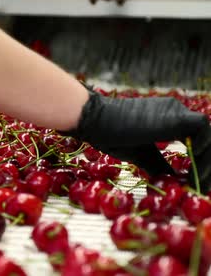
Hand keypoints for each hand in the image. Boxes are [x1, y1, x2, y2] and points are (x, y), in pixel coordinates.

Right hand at [63, 88, 210, 192]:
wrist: (95, 120)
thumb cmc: (111, 135)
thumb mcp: (141, 155)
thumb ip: (160, 166)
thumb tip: (176, 183)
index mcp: (168, 119)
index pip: (195, 138)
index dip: (200, 161)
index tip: (195, 182)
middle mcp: (176, 111)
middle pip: (205, 137)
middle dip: (206, 162)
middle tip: (204, 185)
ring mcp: (176, 111)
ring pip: (206, 133)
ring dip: (206, 159)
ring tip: (198, 180)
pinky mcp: (176, 116)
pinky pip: (202, 128)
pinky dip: (203, 146)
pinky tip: (193, 162)